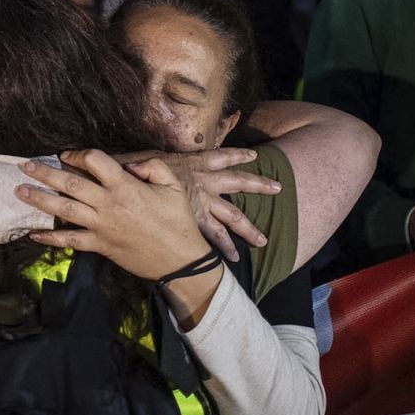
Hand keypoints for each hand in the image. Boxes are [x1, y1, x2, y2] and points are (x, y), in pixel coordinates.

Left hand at [17, 150, 209, 282]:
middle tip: (25, 165)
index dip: (79, 154)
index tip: (68, 154)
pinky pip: (71, 241)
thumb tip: (128, 164)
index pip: (95, 161)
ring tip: (20, 190)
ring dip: (40, 199)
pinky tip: (33, 234)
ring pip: (65, 209)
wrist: (181, 261)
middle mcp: (109, 204)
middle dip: (46, 172)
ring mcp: (102, 226)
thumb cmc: (178, 221)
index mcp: (126, 186)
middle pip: (71, 183)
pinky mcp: (100, 246)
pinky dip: (51, 238)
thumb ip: (152, 166)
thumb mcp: (173, 186)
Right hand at [136, 149, 280, 262]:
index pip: (223, 156)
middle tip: (278, 188)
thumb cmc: (138, 167)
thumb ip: (159, 159)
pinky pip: (215, 234)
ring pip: (233, 214)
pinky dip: (225, 246)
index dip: (239, 155)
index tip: (254, 155)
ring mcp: (204, 201)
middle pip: (239, 181)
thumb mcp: (153, 156)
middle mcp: (205, 180)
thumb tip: (153, 159)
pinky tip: (234, 258)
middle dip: (259, 185)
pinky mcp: (197, 218)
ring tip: (263, 240)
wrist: (137, 180)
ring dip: (248, 228)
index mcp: (196, 162)